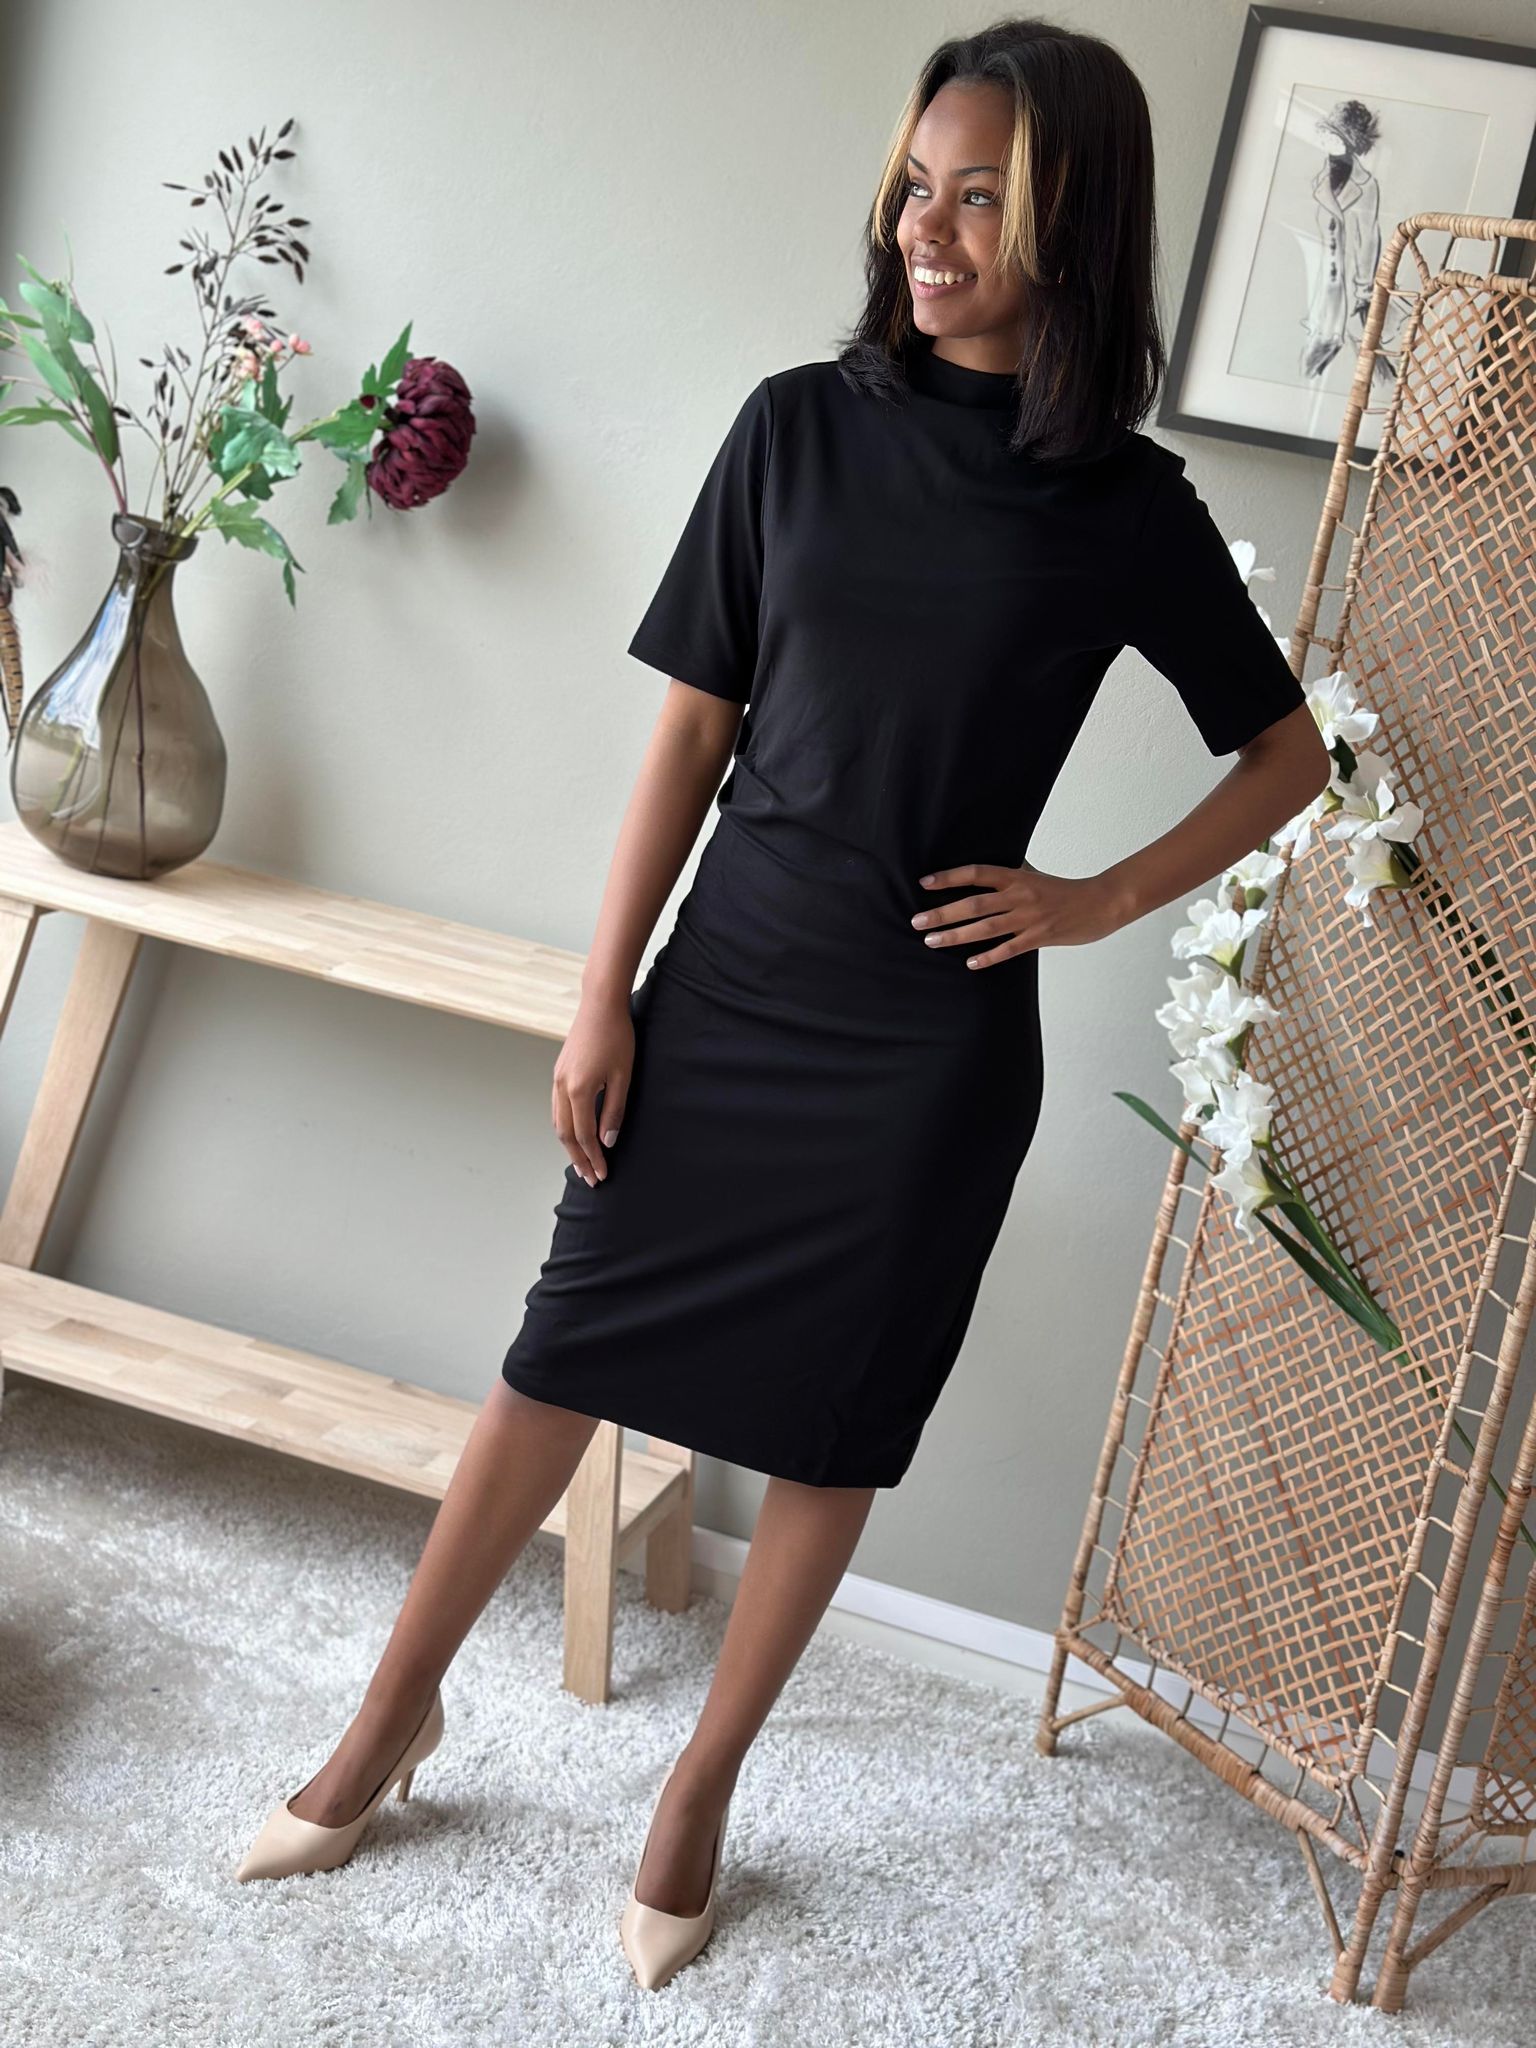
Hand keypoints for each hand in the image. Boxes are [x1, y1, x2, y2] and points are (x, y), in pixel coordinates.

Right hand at [552, 992, 633, 1184]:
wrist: (600, 1005)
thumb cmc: (617, 1037)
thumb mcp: (622, 1076)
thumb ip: (614, 1111)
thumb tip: (608, 1141)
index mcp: (578, 1090)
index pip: (584, 1135)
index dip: (593, 1157)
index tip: (603, 1175)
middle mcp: (561, 1087)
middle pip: (565, 1134)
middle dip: (578, 1158)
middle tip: (591, 1178)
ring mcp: (557, 1079)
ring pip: (557, 1122)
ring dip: (569, 1145)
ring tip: (581, 1162)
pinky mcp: (559, 1072)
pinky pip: (556, 1108)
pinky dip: (564, 1127)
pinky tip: (574, 1134)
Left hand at [910, 861, 1126, 969]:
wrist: (1100, 903)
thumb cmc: (1064, 890)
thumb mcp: (1035, 875)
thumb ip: (1011, 873)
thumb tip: (985, 869)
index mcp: (1017, 877)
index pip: (977, 873)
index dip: (950, 877)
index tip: (925, 882)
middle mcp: (1020, 896)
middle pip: (974, 904)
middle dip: (943, 913)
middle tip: (917, 922)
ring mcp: (1029, 918)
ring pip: (986, 928)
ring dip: (957, 935)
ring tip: (932, 941)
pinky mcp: (1040, 936)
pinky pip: (1010, 949)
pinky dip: (989, 956)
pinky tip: (970, 963)